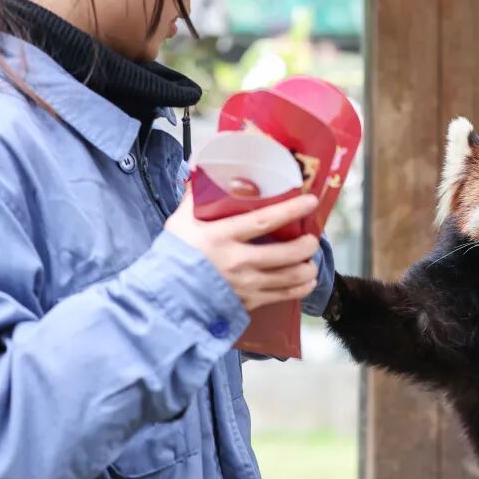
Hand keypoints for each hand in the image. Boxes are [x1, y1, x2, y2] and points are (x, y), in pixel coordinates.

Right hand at [166, 192, 321, 311]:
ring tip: (311, 260)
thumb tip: (207, 175)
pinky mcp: (247, 303)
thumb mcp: (180, 223)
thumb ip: (196, 200)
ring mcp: (244, 285)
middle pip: (285, 254)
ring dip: (308, 268)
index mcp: (221, 237)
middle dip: (307, 245)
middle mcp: (237, 262)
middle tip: (314, 238)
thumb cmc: (174, 256)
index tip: (310, 202)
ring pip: (288, 278)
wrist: (165, 296)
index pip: (263, 221)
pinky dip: (300, 289)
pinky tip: (307, 281)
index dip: (290, 210)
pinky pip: (282, 296)